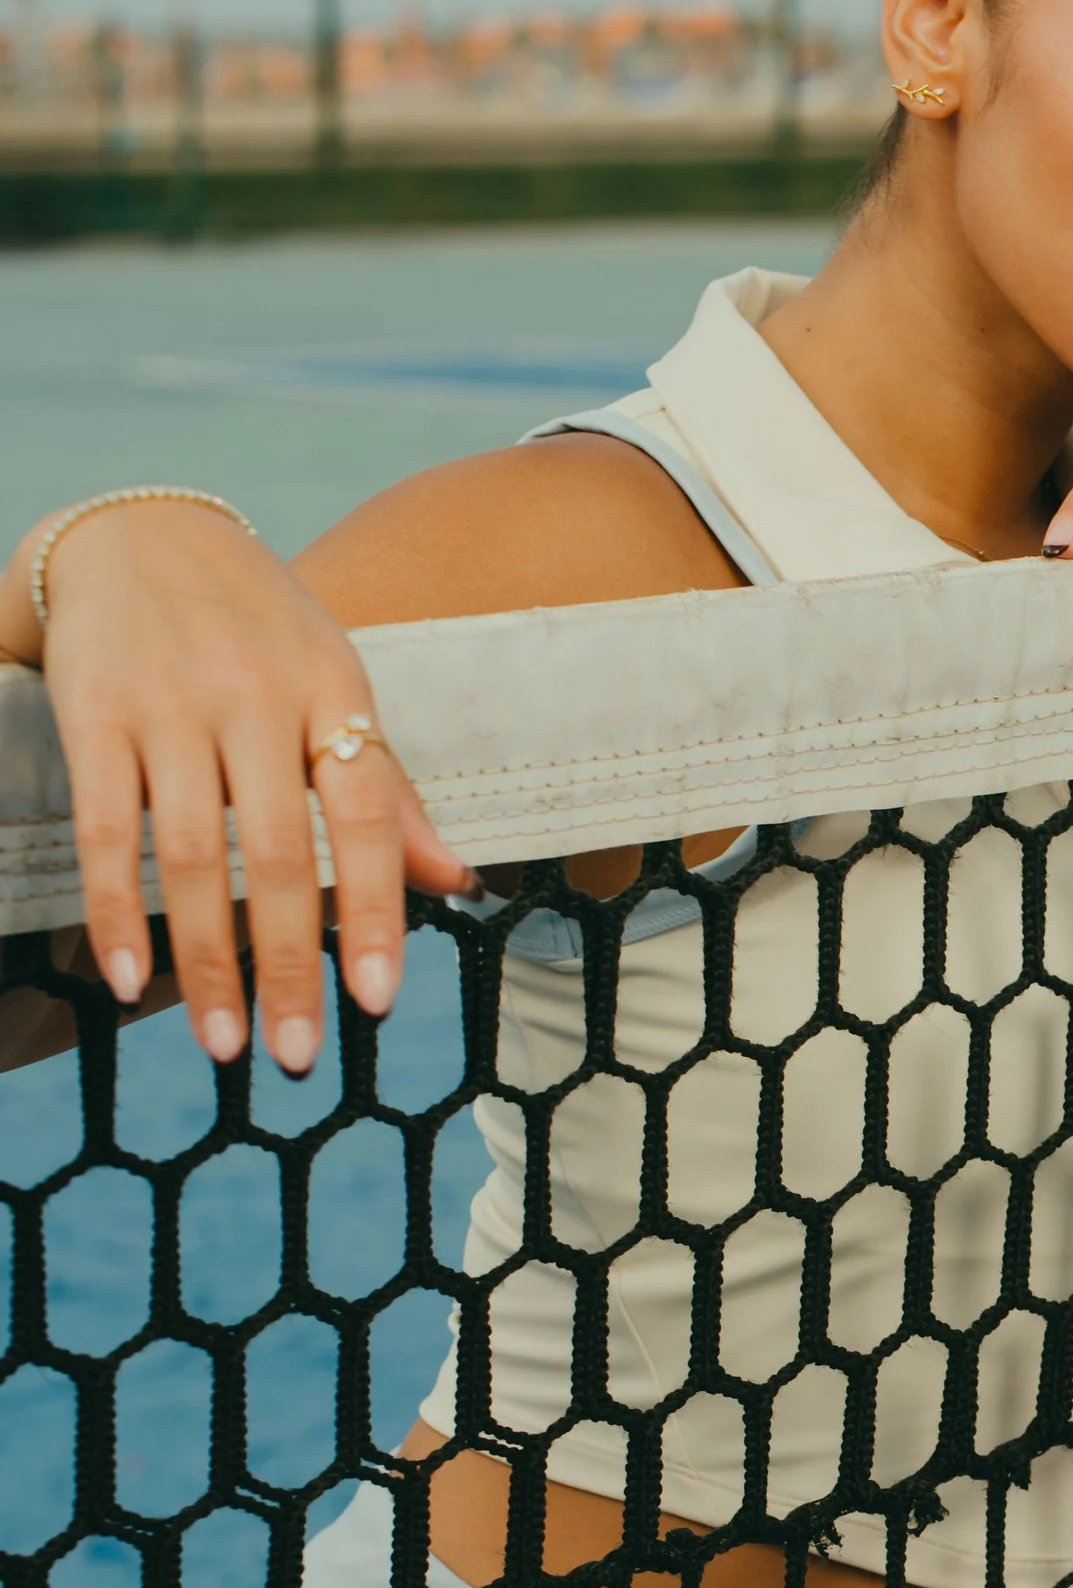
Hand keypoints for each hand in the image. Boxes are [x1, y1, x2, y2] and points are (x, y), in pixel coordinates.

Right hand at [3, 495, 473, 1071]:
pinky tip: (130, 980)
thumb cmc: (256, 630)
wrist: (137, 532)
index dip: (372, 912)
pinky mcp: (95, 711)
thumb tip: (461, 884)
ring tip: (225, 1044)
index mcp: (333, 690)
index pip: (367, 817)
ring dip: (208, 961)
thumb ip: (387, 788)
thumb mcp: (334, 685)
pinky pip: (110, 828)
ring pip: (196, 855)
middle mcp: (256, 696)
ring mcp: (172, 704)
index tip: (375, 1001)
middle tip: (298, 1056)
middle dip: (289, 965)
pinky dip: (119, 910)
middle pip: (280, 852)